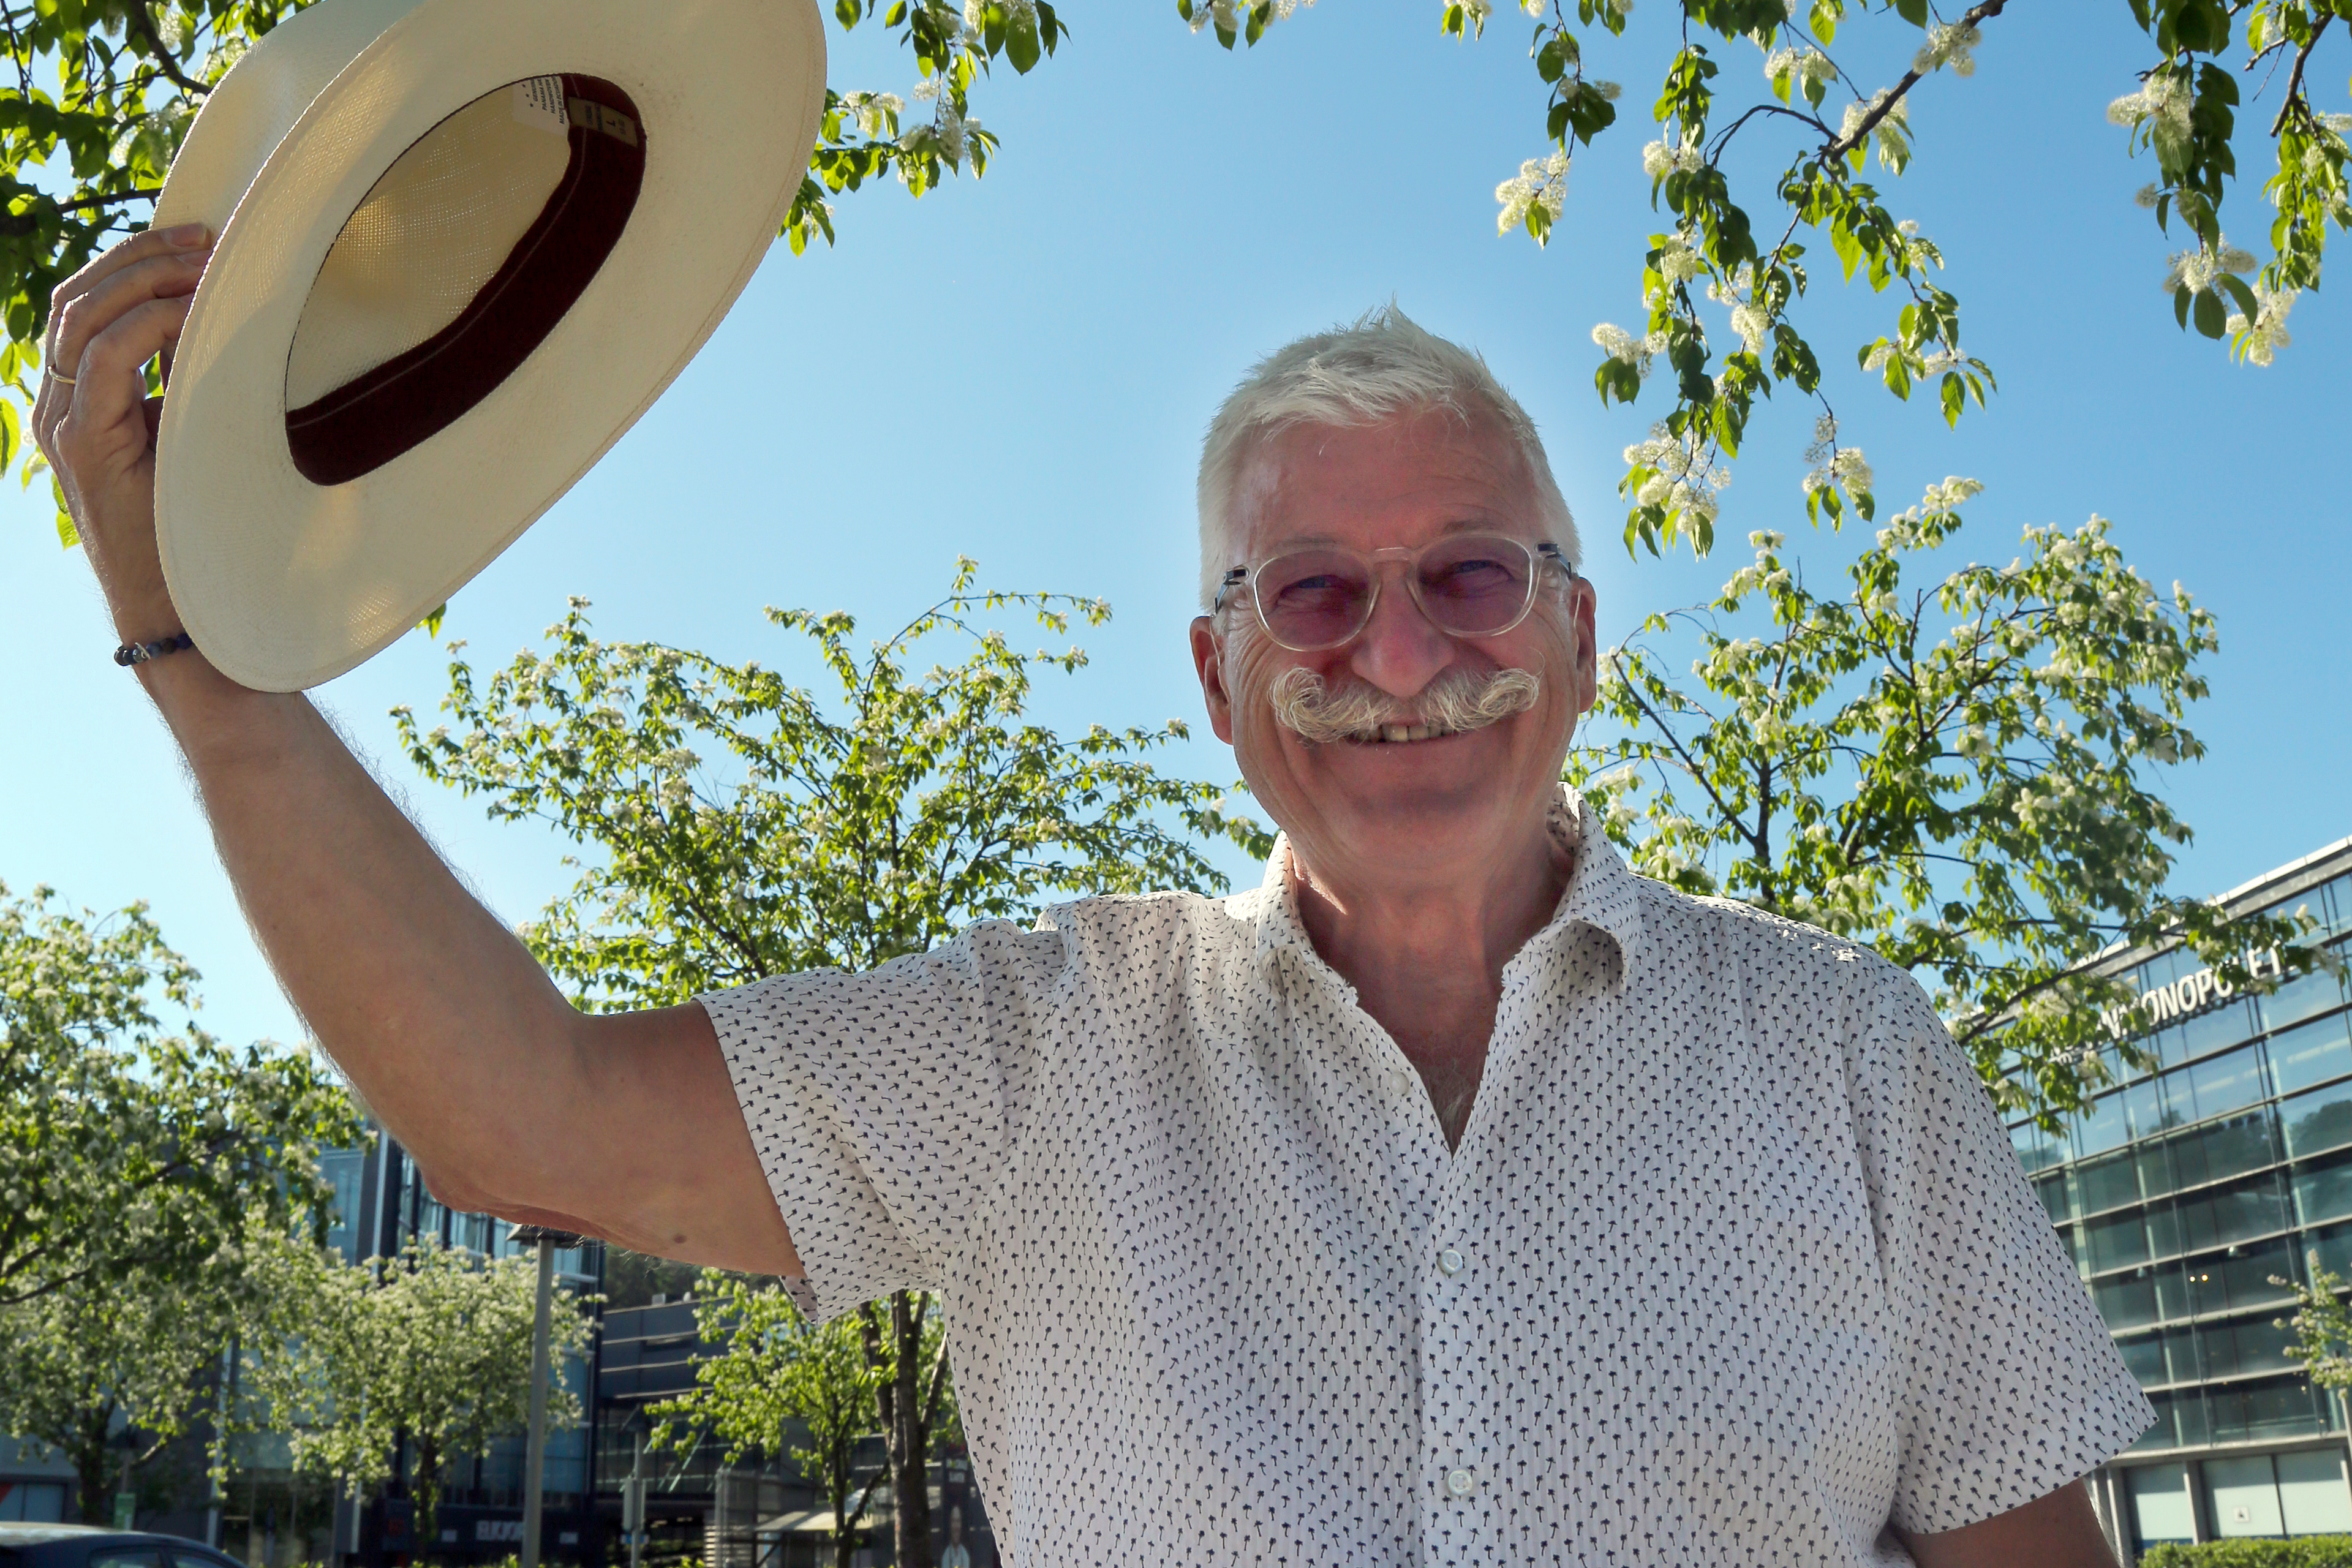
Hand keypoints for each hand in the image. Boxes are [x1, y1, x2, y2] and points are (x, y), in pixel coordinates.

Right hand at [32, 221, 211, 644]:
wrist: (183, 608)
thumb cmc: (205, 525)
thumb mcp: (199, 432)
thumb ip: (192, 380)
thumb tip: (231, 318)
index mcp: (81, 398)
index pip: (86, 303)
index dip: (136, 261)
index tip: (201, 239)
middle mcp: (59, 405)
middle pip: (77, 297)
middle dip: (141, 256)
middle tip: (208, 237)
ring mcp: (64, 425)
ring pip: (81, 318)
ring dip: (148, 280)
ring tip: (209, 264)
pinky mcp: (84, 446)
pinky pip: (103, 360)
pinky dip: (150, 325)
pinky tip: (198, 313)